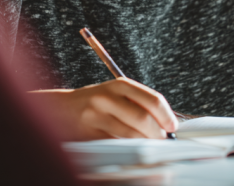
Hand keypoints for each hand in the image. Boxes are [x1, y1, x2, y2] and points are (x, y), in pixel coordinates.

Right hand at [31, 78, 177, 140]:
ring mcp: (96, 117)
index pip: (152, 99)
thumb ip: (140, 103)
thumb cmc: (95, 102)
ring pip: (130, 135)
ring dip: (145, 143)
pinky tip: (132, 149)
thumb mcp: (116, 93)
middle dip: (158, 134)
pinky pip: (116, 145)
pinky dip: (128, 149)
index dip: (167, 115)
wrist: (60, 109)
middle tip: (162, 140)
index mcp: (119, 85)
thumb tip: (167, 122)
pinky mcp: (89, 135)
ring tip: (148, 144)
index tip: (172, 126)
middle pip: (143, 119)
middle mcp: (107, 98)